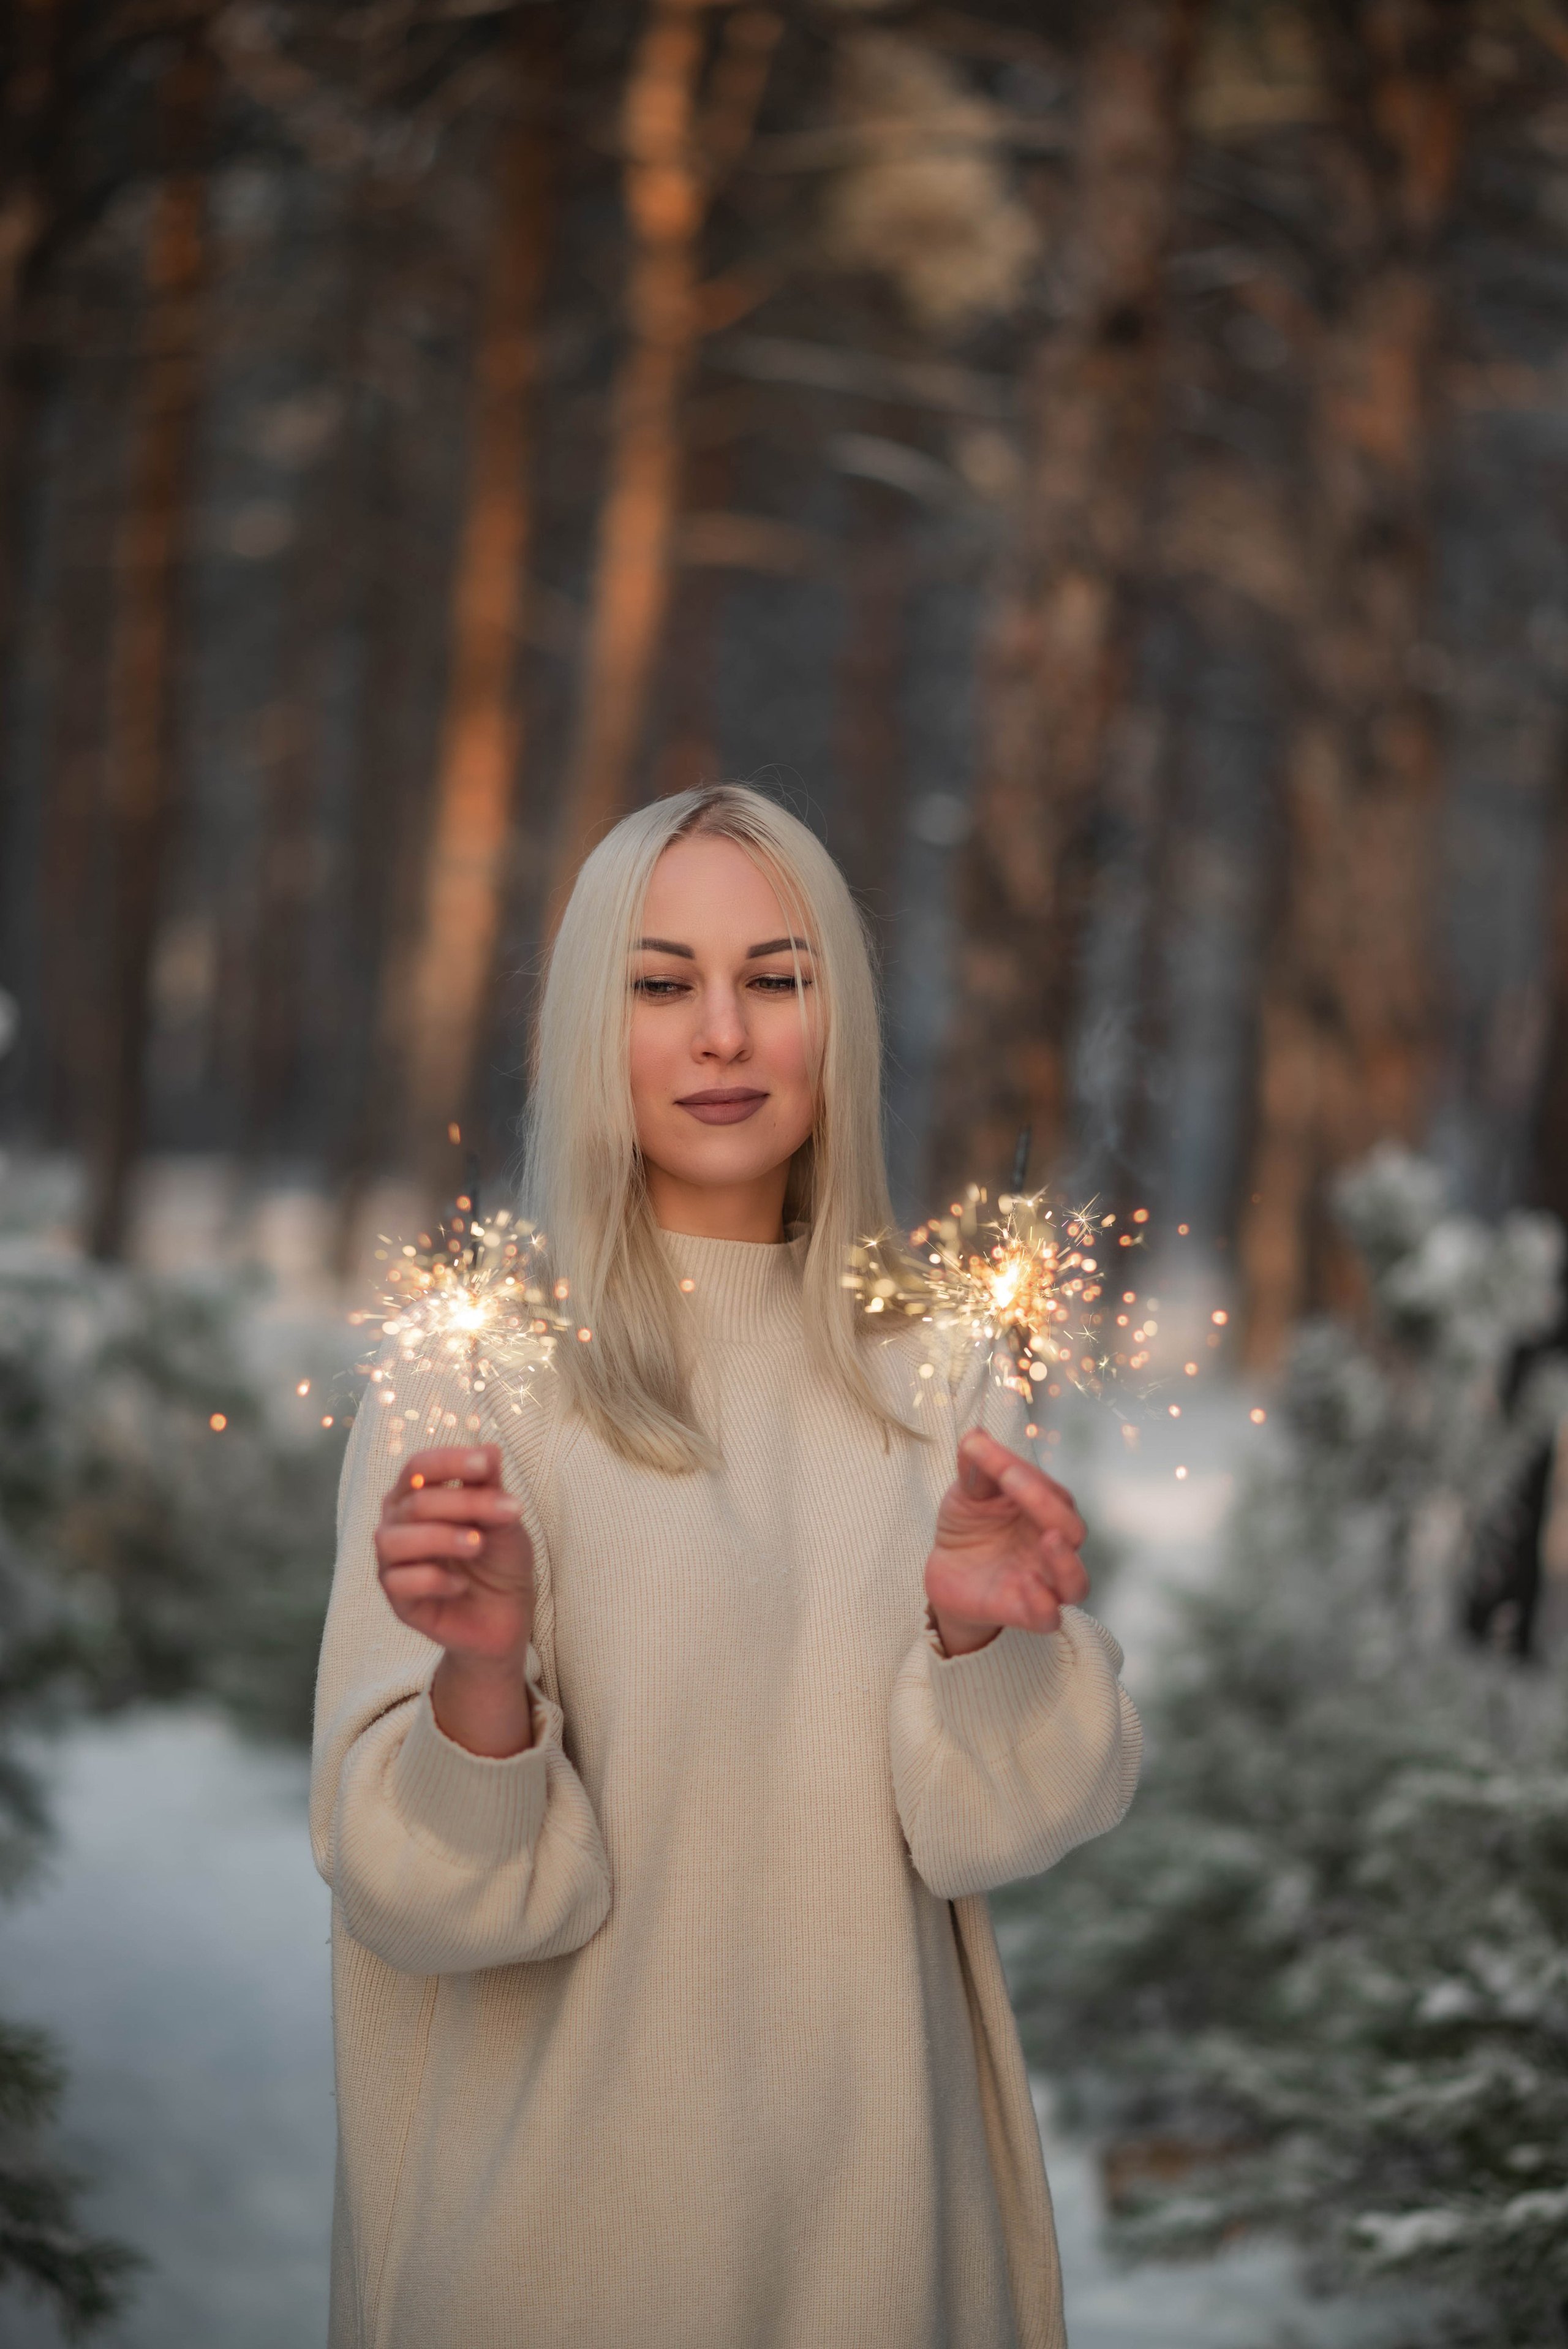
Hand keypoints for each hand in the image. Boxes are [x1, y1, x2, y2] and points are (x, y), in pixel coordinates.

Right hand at [375, 1445, 535, 1754]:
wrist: (507, 1615)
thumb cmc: (500, 1559)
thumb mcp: (504, 1519)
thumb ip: (491, 1488)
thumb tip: (490, 1448)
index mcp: (419, 1496)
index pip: (419, 1467)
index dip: (449, 1461)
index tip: (486, 1465)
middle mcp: (397, 1525)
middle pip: (414, 1502)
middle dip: (464, 1504)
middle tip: (509, 1512)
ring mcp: (393, 1564)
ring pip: (393, 1541)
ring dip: (441, 1538)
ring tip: (478, 1545)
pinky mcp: (398, 1601)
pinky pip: (399, 1583)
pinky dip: (433, 1580)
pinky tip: (460, 1584)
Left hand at [924, 1428, 1088, 1657]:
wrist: (947, 1572)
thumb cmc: (969, 1525)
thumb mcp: (967, 1493)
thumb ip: (976, 1469)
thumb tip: (975, 1435)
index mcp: (1045, 1512)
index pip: (1051, 1492)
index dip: (1022, 1471)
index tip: (982, 1451)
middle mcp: (1052, 1547)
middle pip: (1073, 1531)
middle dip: (1047, 1506)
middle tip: (1013, 1481)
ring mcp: (1043, 1583)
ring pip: (1076, 1582)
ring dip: (1066, 1561)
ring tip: (1049, 1539)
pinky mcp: (1024, 1613)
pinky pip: (1048, 1617)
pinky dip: (1043, 1603)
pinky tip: (1027, 1583)